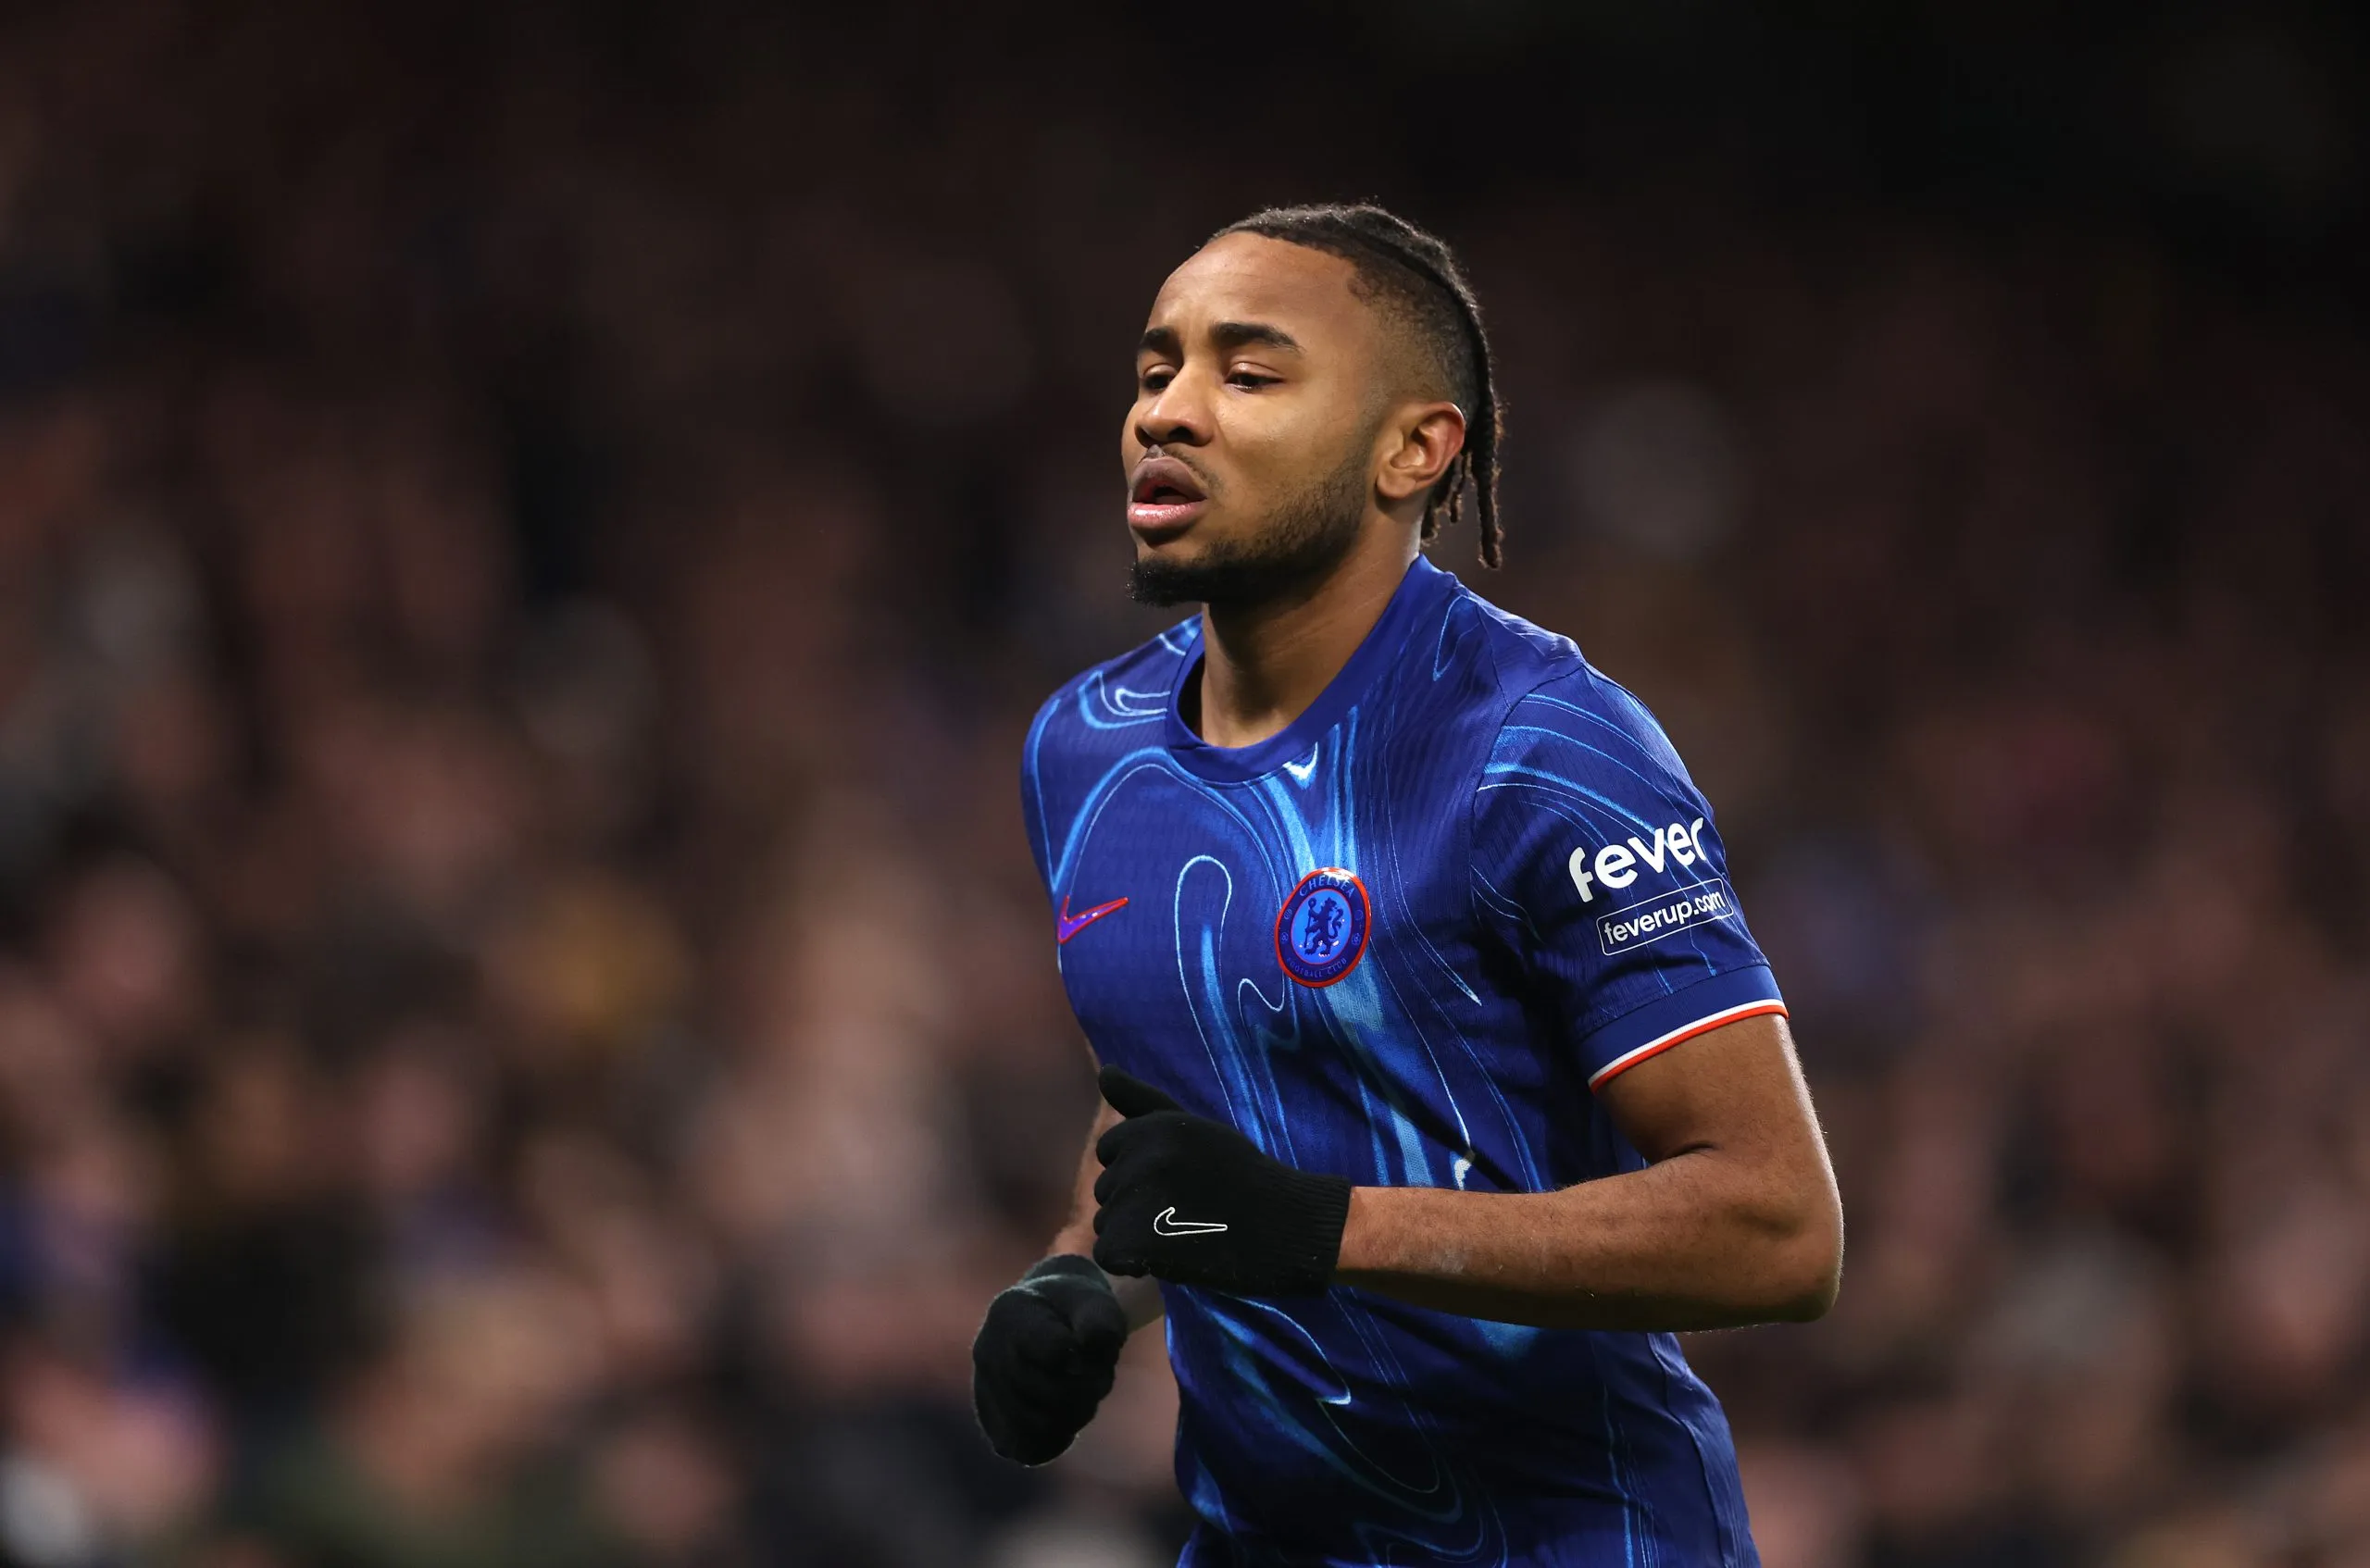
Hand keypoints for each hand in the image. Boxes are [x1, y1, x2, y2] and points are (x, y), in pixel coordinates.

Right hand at [971, 1255, 1127, 1464]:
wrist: (1053, 1319)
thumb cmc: (1078, 1310)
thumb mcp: (1096, 1302)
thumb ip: (1101, 1321)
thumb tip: (1092, 1347)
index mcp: (1010, 1313)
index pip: (1054, 1352)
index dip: (1085, 1358)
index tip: (1087, 1346)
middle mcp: (987, 1351)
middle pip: (1050, 1393)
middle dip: (1087, 1388)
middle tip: (1097, 1372)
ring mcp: (985, 1389)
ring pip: (1039, 1426)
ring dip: (1075, 1415)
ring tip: (1081, 1392)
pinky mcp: (993, 1423)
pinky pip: (1027, 1450)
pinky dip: (1056, 1440)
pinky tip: (1065, 1419)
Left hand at [1091, 1067, 1351, 1295]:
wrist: (1286, 1226)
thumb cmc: (1240, 1176)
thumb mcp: (1194, 1128)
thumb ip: (1143, 1101)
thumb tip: (1104, 1073)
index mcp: (1154, 1127)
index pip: (1108, 1150)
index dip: (1139, 1171)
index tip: (1177, 1181)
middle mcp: (1143, 1156)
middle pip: (1105, 1189)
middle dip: (1135, 1204)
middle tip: (1186, 1209)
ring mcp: (1140, 1199)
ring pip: (1105, 1223)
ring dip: (1135, 1235)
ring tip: (1183, 1232)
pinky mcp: (1140, 1241)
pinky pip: (1109, 1255)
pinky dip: (1134, 1263)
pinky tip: (1171, 1256)